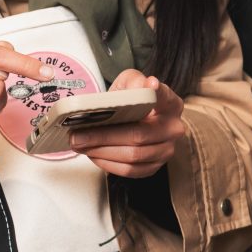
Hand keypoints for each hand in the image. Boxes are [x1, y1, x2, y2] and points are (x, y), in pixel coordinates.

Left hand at [67, 71, 186, 178]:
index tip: (150, 85)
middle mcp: (173, 128)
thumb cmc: (133, 103)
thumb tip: (140, 86)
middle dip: (104, 136)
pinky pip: (130, 170)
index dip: (156, 92)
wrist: (137, 122)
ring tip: (80, 144)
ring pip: (132, 156)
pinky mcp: (154, 167)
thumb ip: (134, 81)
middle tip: (78, 135)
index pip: (164, 96)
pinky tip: (94, 154)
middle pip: (139, 134)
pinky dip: (108, 163)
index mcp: (170, 104)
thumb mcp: (130, 84)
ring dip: (101, 151)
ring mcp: (166, 150)